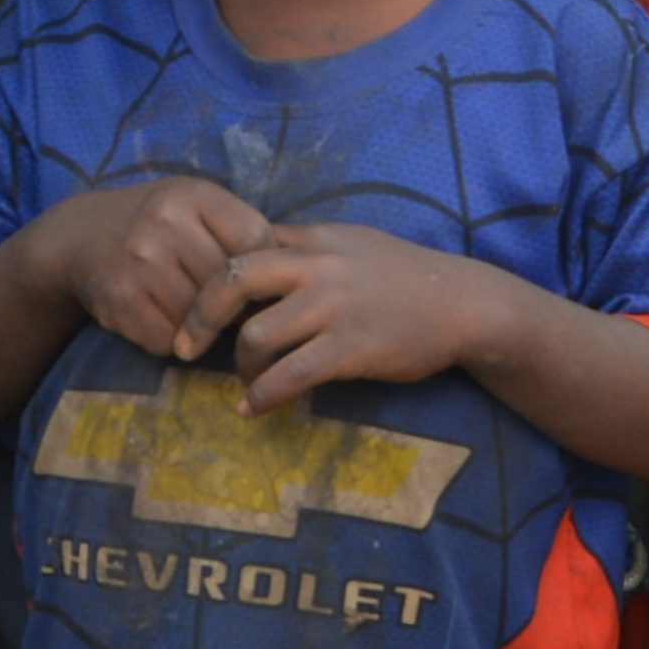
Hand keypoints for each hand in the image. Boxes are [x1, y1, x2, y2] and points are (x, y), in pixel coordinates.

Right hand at [15, 173, 272, 361]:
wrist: (81, 238)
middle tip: (226, 306)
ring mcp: (138, 262)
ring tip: (191, 309)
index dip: (266, 271)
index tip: (260, 284)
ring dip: (203, 327)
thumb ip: (239, 232)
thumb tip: (290, 284)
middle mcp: (163, 223)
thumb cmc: (158, 224)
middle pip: (229, 287)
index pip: (255, 242)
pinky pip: (168, 340)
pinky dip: (173, 340)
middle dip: (233, 304)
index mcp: (193, 195)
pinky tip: (162, 318)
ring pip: (200, 318)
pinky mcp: (119, 302)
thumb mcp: (197, 207)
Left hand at [215, 218, 520, 410]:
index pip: (243, 245)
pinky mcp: (349, 349)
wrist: (463, 305)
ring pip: (255, 337)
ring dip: (241, 367)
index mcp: (313, 238)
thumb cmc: (405, 277)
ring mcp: (333, 308)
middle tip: (184, 347)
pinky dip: (262, 398)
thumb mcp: (352, 243)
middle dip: (199, 317)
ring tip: (248, 383)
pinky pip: (289, 377)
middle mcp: (318, 267)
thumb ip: (304, 247)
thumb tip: (254, 255)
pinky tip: (254, 410)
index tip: (195, 306)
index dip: (211, 278)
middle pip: (232, 281)